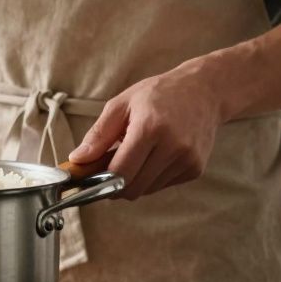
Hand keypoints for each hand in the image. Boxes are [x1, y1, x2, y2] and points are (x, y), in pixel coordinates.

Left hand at [68, 62, 228, 199]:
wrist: (204, 91)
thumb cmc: (159, 94)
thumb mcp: (122, 105)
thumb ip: (98, 135)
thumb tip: (77, 160)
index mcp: (150, 128)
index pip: (120, 173)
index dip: (101, 181)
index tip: (91, 178)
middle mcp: (172, 147)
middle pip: (133, 187)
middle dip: (115, 185)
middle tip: (110, 168)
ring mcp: (187, 160)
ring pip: (147, 190)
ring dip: (135, 180)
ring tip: (135, 155)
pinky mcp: (195, 169)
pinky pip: (163, 185)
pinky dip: (152, 177)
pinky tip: (154, 156)